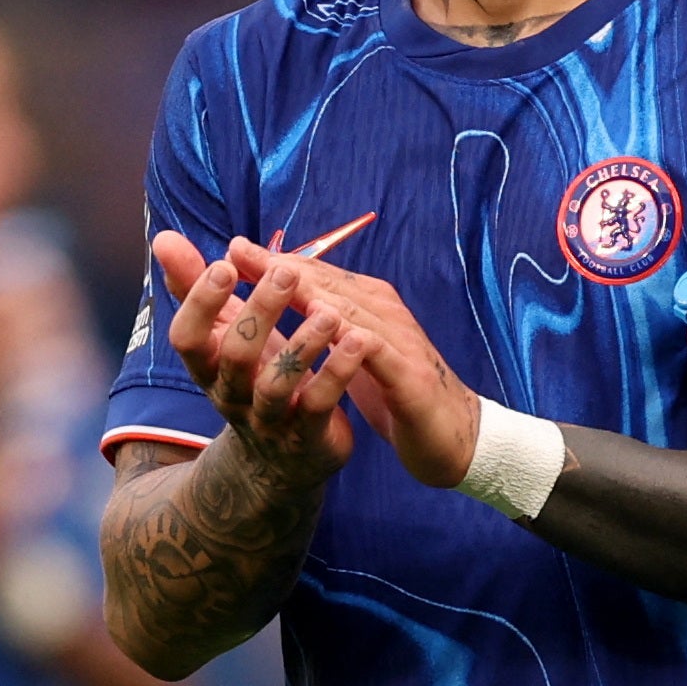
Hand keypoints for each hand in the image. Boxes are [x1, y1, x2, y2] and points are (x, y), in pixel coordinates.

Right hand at [154, 229, 375, 490]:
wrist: (279, 464)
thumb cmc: (251, 379)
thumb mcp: (223, 335)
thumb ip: (194, 287)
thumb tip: (163, 237)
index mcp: (208, 368)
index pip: (187, 338)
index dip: (201, 303)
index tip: (224, 264)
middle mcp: (231, 396)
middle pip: (235, 356)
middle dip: (259, 312)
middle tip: (285, 272)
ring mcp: (268, 420)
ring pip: (277, 386)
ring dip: (303, 346)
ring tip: (329, 312)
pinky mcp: (306, 437)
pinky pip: (318, 406)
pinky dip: (337, 374)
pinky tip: (358, 342)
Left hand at [224, 236, 480, 486]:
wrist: (452, 436)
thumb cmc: (396, 389)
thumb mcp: (354, 351)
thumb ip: (326, 321)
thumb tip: (287, 295)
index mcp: (368, 305)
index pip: (317, 275)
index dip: (276, 262)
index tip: (234, 248)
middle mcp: (384, 314)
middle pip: (328, 285)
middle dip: (283, 269)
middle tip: (240, 254)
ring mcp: (399, 342)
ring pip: (351, 312)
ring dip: (314, 296)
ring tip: (275, 283)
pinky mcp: (411, 379)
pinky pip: (380, 355)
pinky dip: (356, 342)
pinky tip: (332, 335)